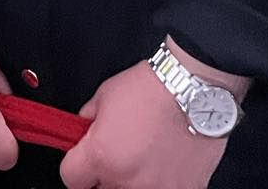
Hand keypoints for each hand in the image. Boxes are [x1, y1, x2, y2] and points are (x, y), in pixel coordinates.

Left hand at [60, 41, 243, 188]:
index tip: (84, 162)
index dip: (76, 167)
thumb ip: (87, 122)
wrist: (196, 91)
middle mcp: (126, 180)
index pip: (71, 179)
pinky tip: (164, 166)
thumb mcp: (104, 96)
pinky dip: (159, 184)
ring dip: (130, 182)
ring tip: (142, 161)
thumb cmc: (153, 89)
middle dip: (104, 176)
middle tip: (117, 157)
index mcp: (100, 156)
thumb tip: (81, 134)